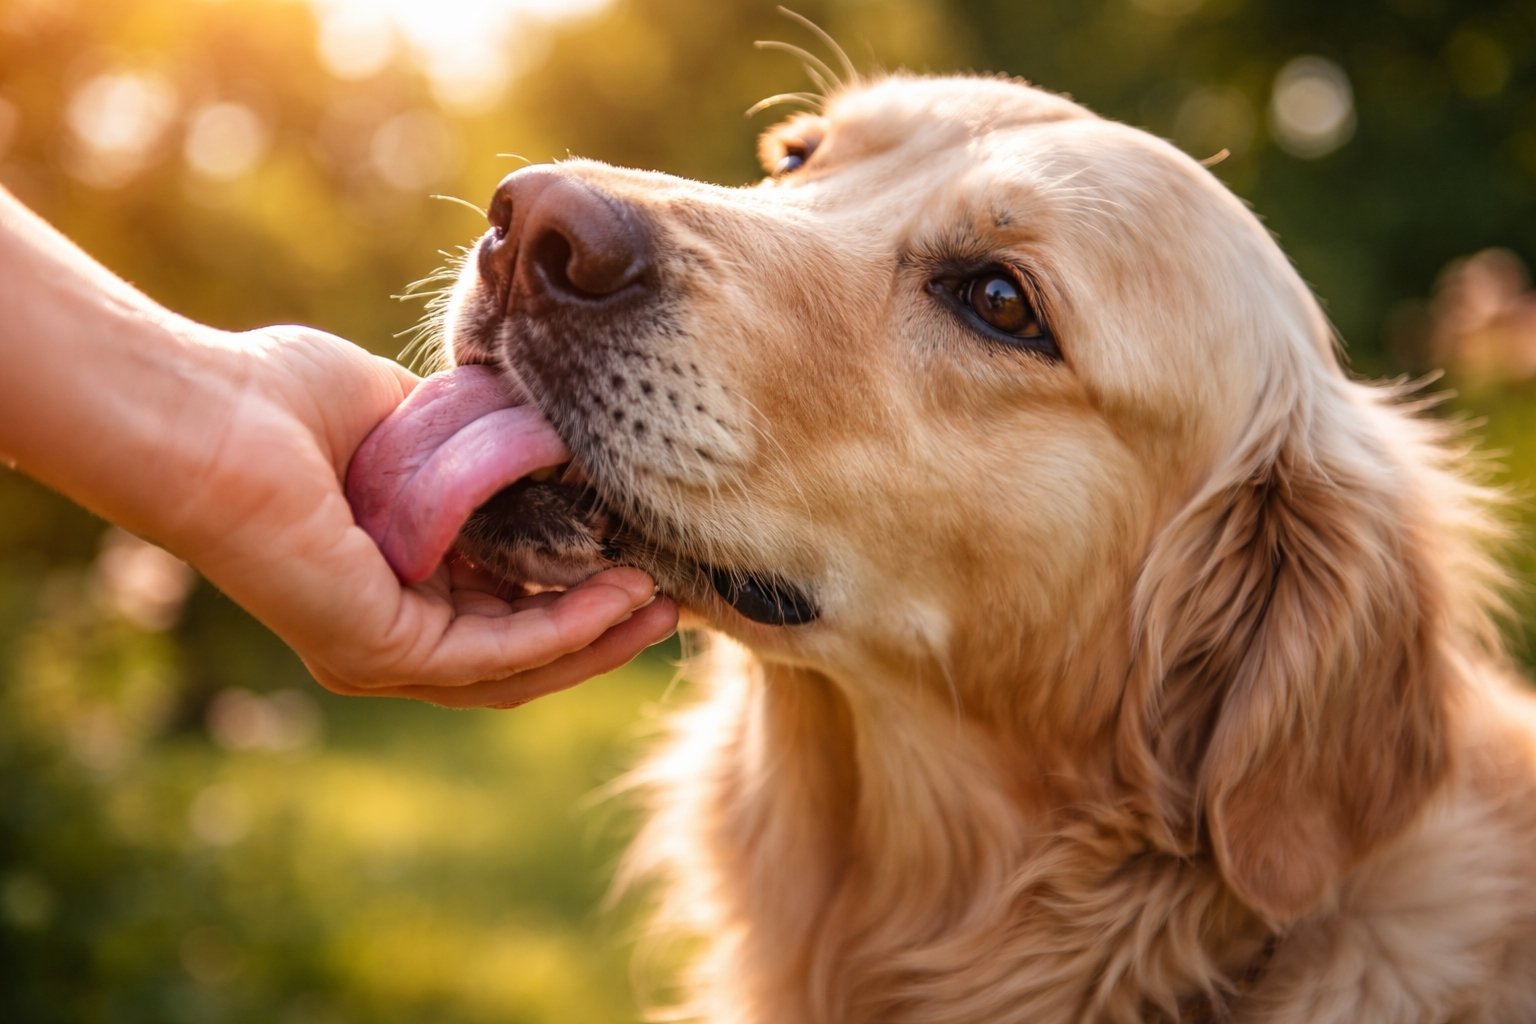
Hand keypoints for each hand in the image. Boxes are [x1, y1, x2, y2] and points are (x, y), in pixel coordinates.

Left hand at [168, 324, 678, 707]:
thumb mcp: (406, 413)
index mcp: (394, 576)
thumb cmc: (280, 399)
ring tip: (664, 607)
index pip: (503, 605)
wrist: (208, 412)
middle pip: (522, 650)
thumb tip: (538, 428)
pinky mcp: (377, 651)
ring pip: (518, 667)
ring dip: (598, 640)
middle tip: (674, 598)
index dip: (578, 589)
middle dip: (603, 628)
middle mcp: (387, 628)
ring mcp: (380, 650)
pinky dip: (565, 633)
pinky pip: (496, 657)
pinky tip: (619, 599)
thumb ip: (469, 436)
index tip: (641, 556)